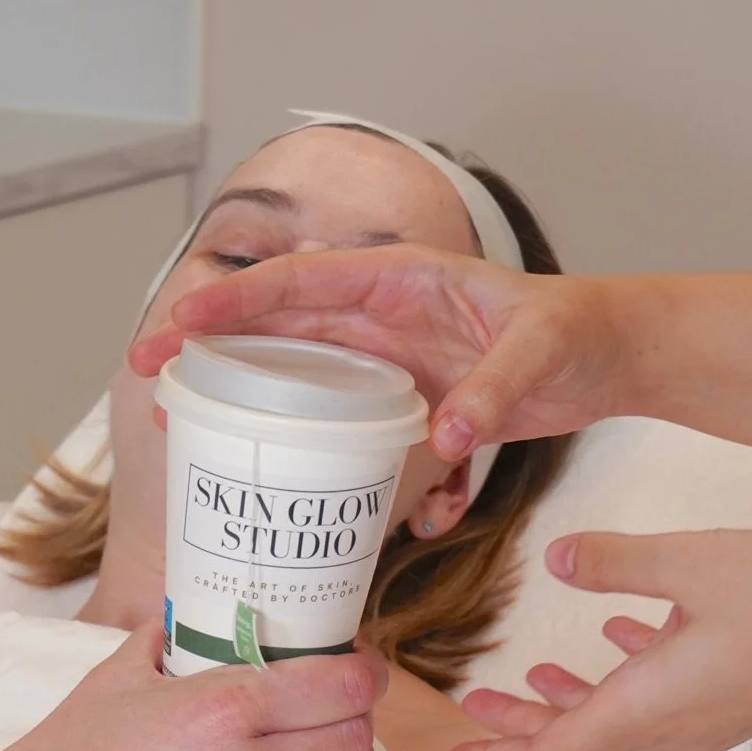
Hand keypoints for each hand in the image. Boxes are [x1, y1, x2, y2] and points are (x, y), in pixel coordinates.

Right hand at [0, 623, 385, 750]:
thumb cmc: (70, 749)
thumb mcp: (122, 670)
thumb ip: (175, 636)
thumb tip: (203, 610)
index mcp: (222, 708)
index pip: (342, 686)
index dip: (362, 668)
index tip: (353, 659)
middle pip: (355, 735)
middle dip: (357, 710)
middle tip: (339, 695)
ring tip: (325, 739)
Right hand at [128, 246, 632, 459]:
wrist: (605, 356)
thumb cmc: (574, 332)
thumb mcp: (538, 354)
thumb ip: (491, 391)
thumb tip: (445, 439)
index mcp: (399, 278)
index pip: (300, 280)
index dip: (235, 298)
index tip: (179, 319)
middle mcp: (378, 313)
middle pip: (273, 324)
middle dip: (207, 343)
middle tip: (146, 371)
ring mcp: (383, 356)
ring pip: (292, 370)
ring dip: (241, 395)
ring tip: (186, 426)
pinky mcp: (397, 396)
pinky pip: (337, 415)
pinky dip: (310, 441)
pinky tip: (290, 472)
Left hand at [448, 529, 751, 750]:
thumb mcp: (690, 563)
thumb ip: (615, 562)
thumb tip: (557, 559)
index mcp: (648, 708)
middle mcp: (672, 726)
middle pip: (579, 743)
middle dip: (520, 730)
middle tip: (471, 706)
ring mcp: (705, 716)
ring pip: (619, 721)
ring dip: (569, 704)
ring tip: (528, 678)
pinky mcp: (731, 697)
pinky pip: (662, 698)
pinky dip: (625, 676)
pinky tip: (623, 635)